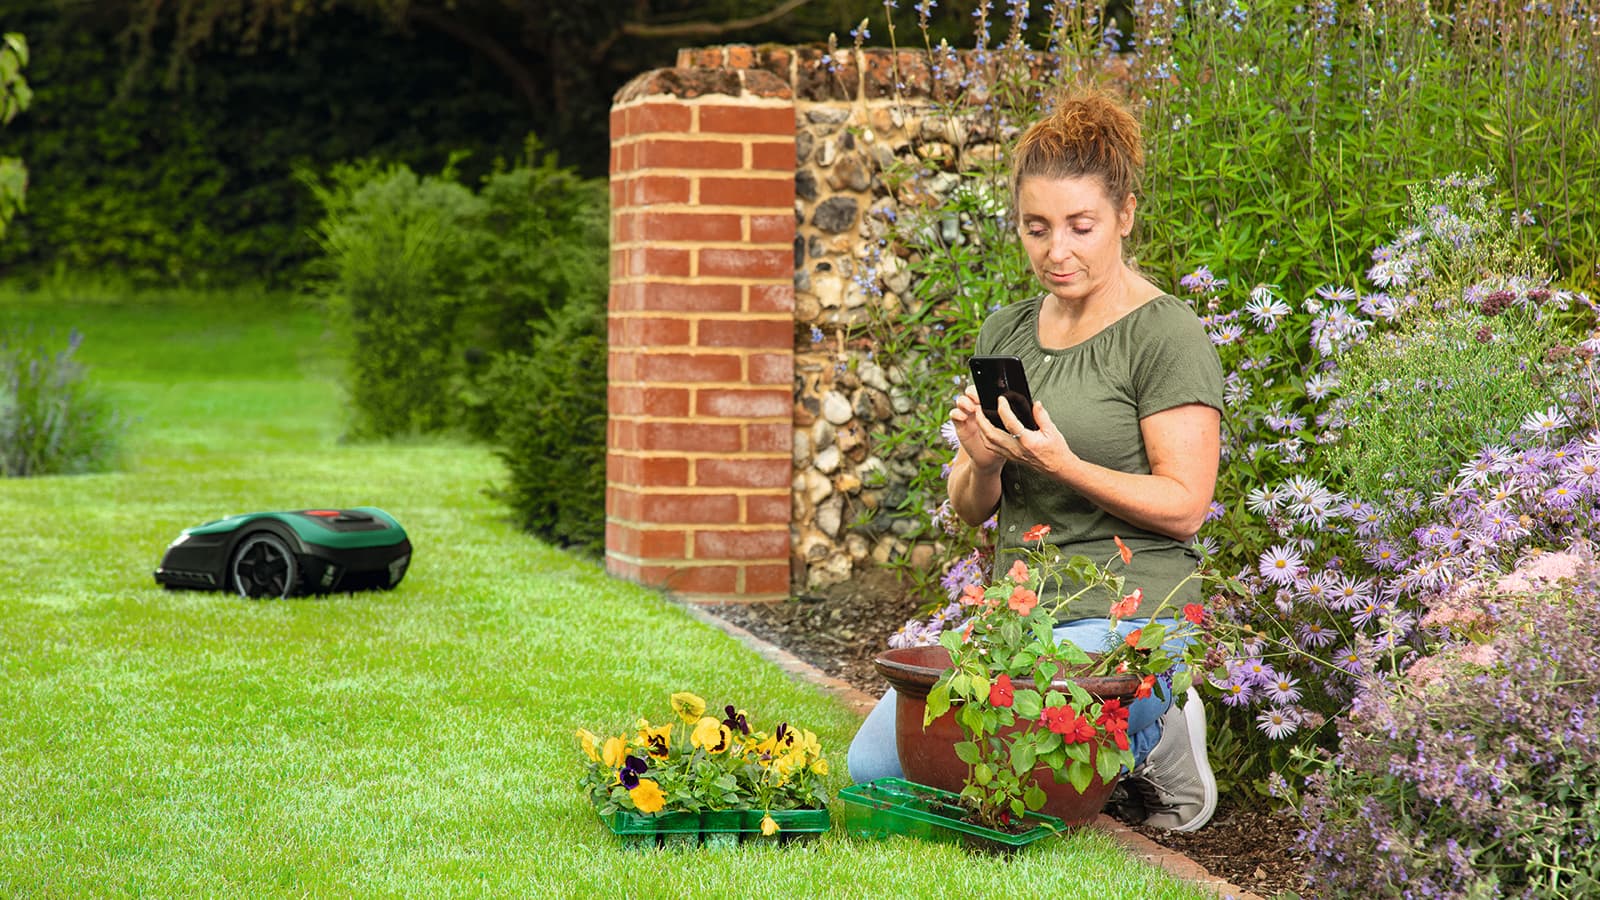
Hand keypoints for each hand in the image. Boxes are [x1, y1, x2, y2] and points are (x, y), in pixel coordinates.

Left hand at [950, 385, 1074, 474]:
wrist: (1058, 468)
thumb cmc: (1056, 450)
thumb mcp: (1052, 431)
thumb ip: (1042, 416)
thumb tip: (1036, 404)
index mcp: (1027, 441)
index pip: (1010, 423)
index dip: (1003, 409)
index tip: (1001, 400)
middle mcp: (1017, 449)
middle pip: (992, 434)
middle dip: (982, 420)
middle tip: (979, 408)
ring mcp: (1012, 455)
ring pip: (989, 442)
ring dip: (981, 429)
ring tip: (979, 417)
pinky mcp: (1011, 458)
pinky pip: (993, 448)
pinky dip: (986, 438)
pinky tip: (985, 431)